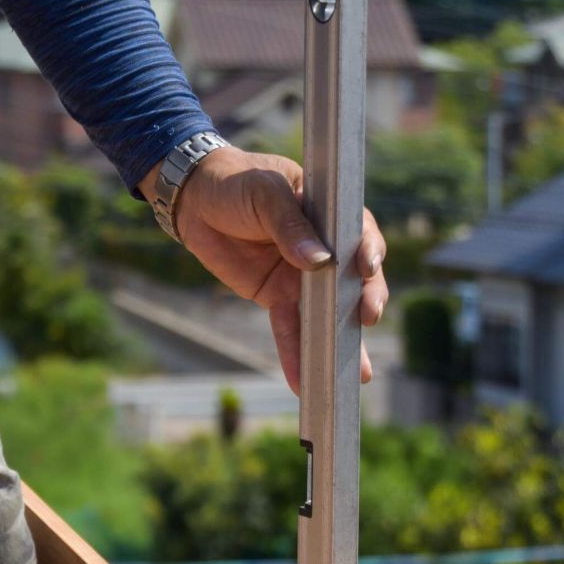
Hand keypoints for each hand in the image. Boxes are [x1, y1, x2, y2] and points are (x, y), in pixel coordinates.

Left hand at [138, 145, 387, 394]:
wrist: (194, 198)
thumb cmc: (236, 181)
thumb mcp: (264, 193)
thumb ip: (289, 225)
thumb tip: (319, 261)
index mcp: (329, 212)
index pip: (359, 232)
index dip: (369, 251)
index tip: (368, 267)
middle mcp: (325, 247)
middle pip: (354, 279)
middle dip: (366, 301)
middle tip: (367, 318)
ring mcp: (303, 276)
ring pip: (328, 313)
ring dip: (342, 343)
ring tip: (358, 374)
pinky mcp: (278, 297)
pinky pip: (291, 330)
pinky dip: (297, 356)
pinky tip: (304, 382)